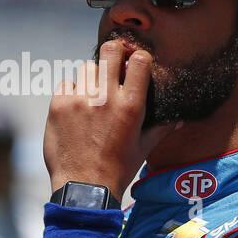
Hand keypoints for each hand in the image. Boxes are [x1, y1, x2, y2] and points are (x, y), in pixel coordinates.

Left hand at [43, 41, 176, 197]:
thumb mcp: (144, 148)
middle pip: (109, 51)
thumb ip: (162, 128)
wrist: (84, 186)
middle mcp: (105, 97)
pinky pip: (66, 84)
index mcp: (131, 106)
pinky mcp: (58, 105)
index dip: (139, 57)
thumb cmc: (118, 168)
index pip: (139, 60)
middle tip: (114, 63)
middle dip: (114, 53)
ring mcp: (79, 99)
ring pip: (86, 68)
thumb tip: (179, 119)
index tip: (136, 62)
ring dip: (93, 77)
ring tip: (93, 95)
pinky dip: (72, 92)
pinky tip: (77, 108)